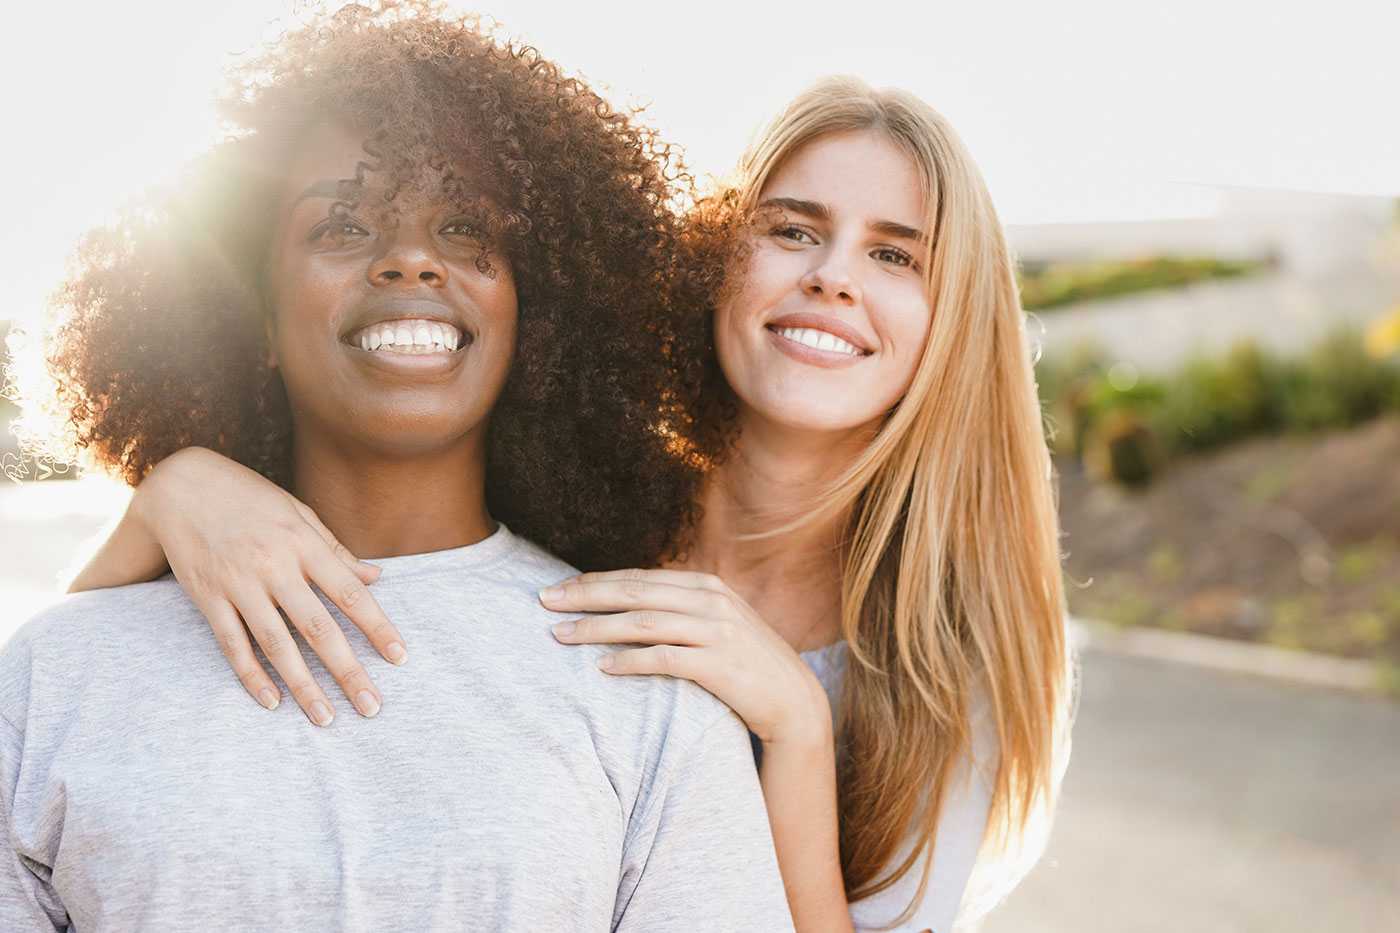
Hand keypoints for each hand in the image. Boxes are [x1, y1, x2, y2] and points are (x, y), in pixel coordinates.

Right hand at [134, 448, 406, 724]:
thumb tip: (376, 578)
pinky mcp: (208, 599)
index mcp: (303, 543)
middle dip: (348, 671)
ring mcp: (239, 585)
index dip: (377, 627)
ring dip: (304, 686)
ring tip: (326, 718)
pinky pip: (233, 645)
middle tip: (371, 707)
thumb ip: (335, 550)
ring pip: (277, 646)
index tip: (399, 658)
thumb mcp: (298, 512)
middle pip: (318, 629)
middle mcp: (274, 567)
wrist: (179, 486)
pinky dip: (252, 676)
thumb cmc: (250, 499)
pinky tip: (273, 702)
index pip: (349, 593)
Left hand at [540, 568, 831, 745]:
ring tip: (560, 636)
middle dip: (584, 596)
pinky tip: (602, 667)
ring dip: (596, 628)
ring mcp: (718, 631)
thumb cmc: (745, 665)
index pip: (638, 577)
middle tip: (543, 602)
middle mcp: (711, 600)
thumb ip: (679, 609)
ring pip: (643, 624)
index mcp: (706, 585)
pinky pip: (666, 660)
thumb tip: (626, 604)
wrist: (794, 702)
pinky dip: (631, 662)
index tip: (557, 589)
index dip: (594, 582)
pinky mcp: (721, 665)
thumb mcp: (715, 624)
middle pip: (634, 592)